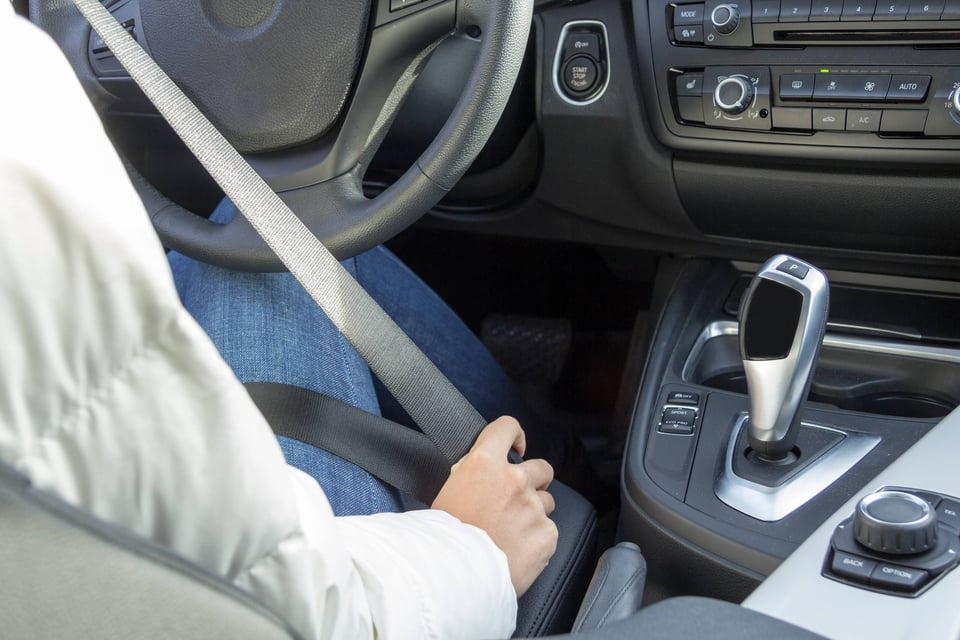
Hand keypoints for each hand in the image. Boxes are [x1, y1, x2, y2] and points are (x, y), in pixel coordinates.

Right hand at [432, 416, 557, 596]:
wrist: (454, 577)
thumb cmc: (443, 538)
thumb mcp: (449, 491)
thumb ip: (473, 473)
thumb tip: (485, 467)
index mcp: (483, 463)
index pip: (508, 427)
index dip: (515, 435)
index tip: (516, 446)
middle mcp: (513, 479)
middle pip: (541, 467)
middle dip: (533, 481)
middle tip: (517, 500)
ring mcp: (533, 506)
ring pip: (546, 502)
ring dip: (534, 513)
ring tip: (511, 533)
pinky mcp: (547, 533)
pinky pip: (548, 531)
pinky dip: (536, 540)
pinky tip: (517, 551)